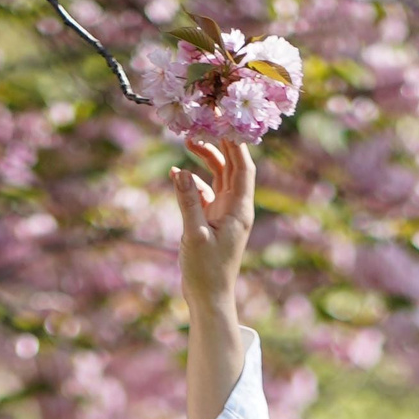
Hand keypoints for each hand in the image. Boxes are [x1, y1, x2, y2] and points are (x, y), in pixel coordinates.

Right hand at [171, 138, 252, 309]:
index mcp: (240, 209)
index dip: (236, 143)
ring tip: (187, 140)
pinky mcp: (211, 220)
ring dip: (206, 158)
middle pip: (233, 166)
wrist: (209, 297)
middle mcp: (236, 207)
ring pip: (219, 176)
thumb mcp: (195, 236)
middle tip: (204, 121)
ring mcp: (224, 213)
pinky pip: (204, 191)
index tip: (224, 120)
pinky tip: (175, 174)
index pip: (244, 167)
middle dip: (220, 143)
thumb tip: (180, 172)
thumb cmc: (206, 271)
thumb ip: (188, 203)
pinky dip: (192, 181)